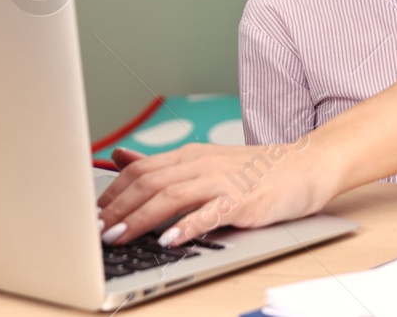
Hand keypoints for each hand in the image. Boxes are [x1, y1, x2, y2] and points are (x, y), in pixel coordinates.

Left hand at [95, 135, 340, 247]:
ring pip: (172, 196)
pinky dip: (187, 226)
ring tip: (119, 238)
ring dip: (141, 218)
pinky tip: (169, 240)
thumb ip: (164, 165)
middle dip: (118, 210)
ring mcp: (224, 181)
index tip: (89, 219)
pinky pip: (211, 212)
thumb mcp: (206, 161)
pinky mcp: (245, 200)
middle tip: (95, 233)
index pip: (140, 171)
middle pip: (150, 183)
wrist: (308, 165)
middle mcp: (203, 164)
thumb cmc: (258, 171)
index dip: (111, 195)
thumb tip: (121, 159)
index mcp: (191, 156)